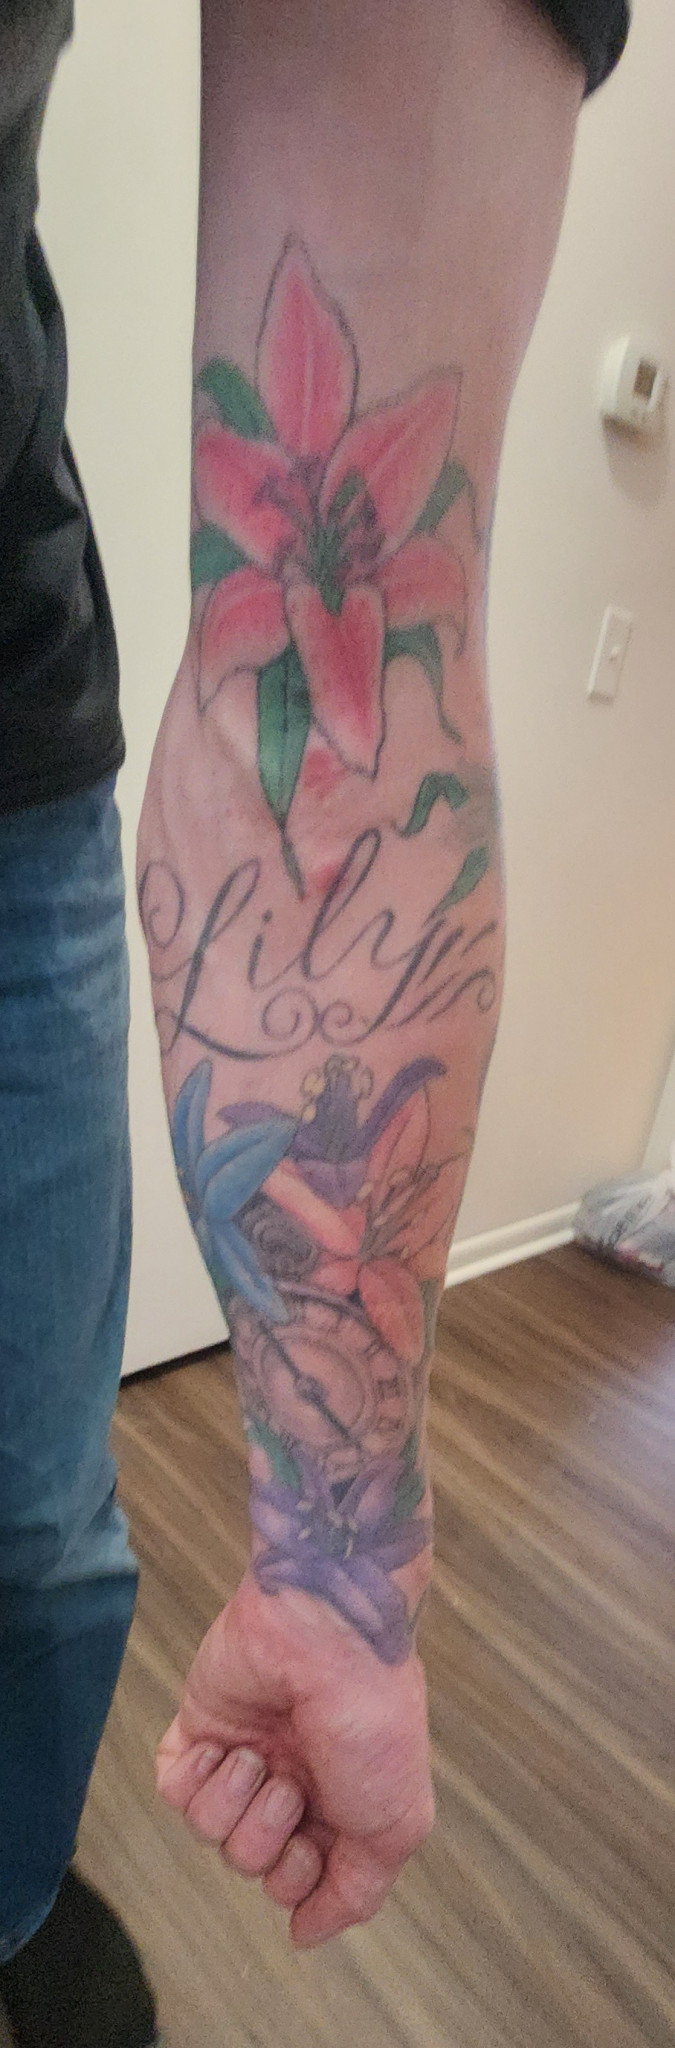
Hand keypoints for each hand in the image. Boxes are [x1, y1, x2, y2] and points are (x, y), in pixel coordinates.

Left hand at [156, 1568, 433, 1946]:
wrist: (324, 1635)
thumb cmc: (369, 1722)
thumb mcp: (396, 1825)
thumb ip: (355, 1892)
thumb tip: (307, 1934)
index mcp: (338, 1807)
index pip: (300, 1883)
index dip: (301, 1878)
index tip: (318, 1839)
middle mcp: (289, 1784)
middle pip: (252, 1864)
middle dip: (268, 1838)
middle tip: (291, 1787)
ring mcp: (243, 1755)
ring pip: (211, 1833)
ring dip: (237, 1802)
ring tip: (261, 1759)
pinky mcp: (201, 1727)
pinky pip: (173, 1790)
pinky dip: (196, 1778)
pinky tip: (227, 1748)